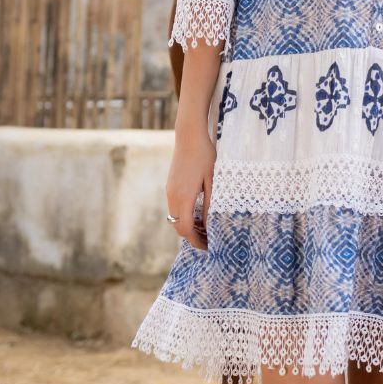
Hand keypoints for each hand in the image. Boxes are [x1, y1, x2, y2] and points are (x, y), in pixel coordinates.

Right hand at [167, 127, 215, 249]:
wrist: (189, 136)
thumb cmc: (205, 156)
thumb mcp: (213, 181)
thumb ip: (210, 204)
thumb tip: (210, 225)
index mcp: (184, 197)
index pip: (186, 229)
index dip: (197, 241)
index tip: (209, 246)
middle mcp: (173, 196)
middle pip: (178, 227)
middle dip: (192, 237)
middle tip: (209, 240)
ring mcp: (169, 191)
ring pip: (175, 218)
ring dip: (188, 227)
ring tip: (205, 228)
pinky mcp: (170, 186)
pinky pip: (174, 208)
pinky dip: (184, 216)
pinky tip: (198, 213)